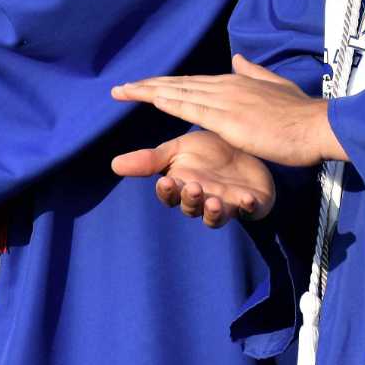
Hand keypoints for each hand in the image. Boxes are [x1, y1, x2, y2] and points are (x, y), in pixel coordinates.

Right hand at [109, 131, 276, 226]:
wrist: (247, 148)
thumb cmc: (209, 152)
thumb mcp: (179, 149)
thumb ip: (151, 159)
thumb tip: (114, 164)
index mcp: (183, 185)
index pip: (170, 194)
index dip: (167, 191)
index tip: (166, 180)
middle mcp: (202, 199)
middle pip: (191, 207)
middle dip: (190, 200)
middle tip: (193, 187)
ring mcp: (226, 205)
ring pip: (215, 217)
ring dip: (212, 212)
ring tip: (213, 201)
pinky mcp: (251, 205)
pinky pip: (250, 211)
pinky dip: (248, 207)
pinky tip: (247, 199)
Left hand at [111, 56, 345, 167]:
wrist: (316, 126)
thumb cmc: (300, 114)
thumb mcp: (276, 87)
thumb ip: (254, 73)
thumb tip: (237, 59)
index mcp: (237, 82)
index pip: (193, 82)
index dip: (167, 84)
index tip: (145, 86)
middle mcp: (226, 86)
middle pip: (179, 84)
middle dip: (148, 86)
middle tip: (120, 89)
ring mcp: (226, 100)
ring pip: (178, 92)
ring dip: (148, 92)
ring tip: (123, 92)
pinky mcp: (228, 119)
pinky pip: (190, 108)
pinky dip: (168, 101)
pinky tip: (150, 99)